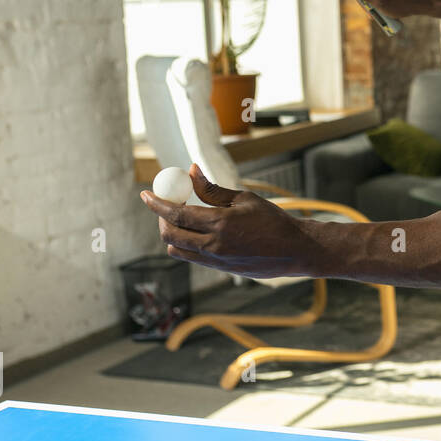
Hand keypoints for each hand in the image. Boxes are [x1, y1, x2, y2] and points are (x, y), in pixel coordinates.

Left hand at [139, 164, 320, 279]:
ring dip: (172, 232)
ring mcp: (216, 260)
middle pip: (170, 233)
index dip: (157, 203)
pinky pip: (192, 256)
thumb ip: (213, 189)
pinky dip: (186, 243)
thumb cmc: (273, 220)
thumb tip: (191, 171)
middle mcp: (214, 245)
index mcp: (220, 223)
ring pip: (177, 249)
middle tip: (167, 204)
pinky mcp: (220, 269)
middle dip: (161, 218)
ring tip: (183, 218)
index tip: (145, 194)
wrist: (295, 250)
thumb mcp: (244, 199)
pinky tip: (197, 231)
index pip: (176, 213)